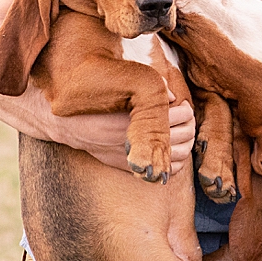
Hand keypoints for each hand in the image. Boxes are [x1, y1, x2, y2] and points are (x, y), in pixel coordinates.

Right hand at [54, 96, 195, 171]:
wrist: (72, 125)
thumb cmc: (99, 102)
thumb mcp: (121, 89)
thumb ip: (149, 89)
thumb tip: (174, 96)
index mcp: (138, 116)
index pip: (179, 115)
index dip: (186, 110)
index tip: (183, 106)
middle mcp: (138, 139)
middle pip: (183, 135)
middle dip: (189, 125)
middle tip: (186, 118)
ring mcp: (136, 156)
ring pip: (179, 155)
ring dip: (186, 144)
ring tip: (183, 133)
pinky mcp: (132, 168)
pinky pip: (166, 171)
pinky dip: (176, 162)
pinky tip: (174, 151)